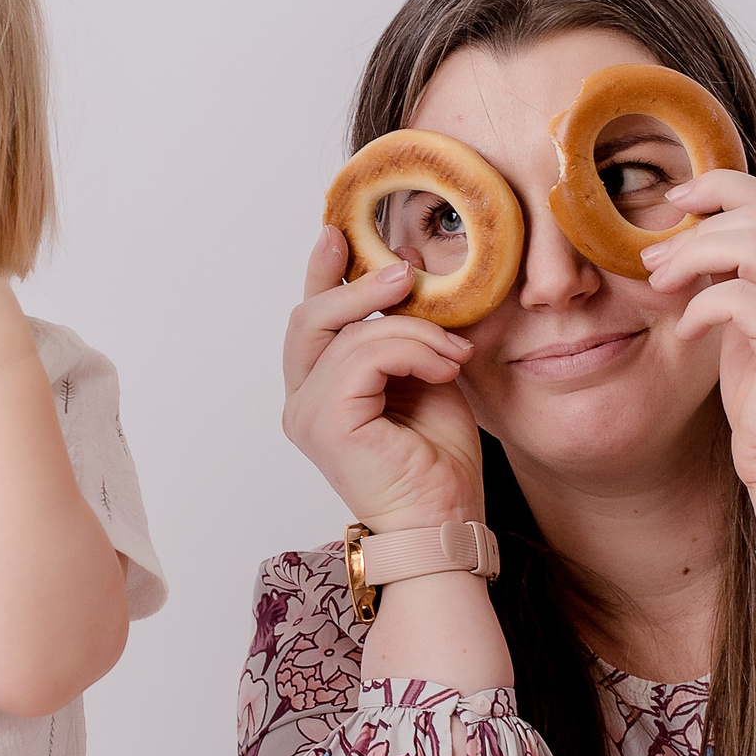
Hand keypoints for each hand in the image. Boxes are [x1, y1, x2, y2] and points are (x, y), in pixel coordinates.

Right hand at [282, 228, 483, 532]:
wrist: (445, 522)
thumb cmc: (437, 464)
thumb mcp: (426, 374)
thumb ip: (407, 330)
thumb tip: (407, 267)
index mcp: (320, 391)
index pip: (313, 321)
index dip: (322, 274)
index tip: (340, 233)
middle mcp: (302, 401)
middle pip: (312, 317)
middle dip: (360, 285)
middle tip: (408, 275)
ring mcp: (307, 412)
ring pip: (351, 333)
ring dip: (414, 332)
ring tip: (454, 353)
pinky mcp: (325, 421)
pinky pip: (365, 355)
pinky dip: (412, 351)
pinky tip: (443, 368)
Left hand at [641, 171, 755, 514]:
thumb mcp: (751, 326)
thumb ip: (737, 279)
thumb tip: (690, 240)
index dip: (724, 187)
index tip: (676, 199)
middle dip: (699, 223)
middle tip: (654, 254)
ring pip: (755, 245)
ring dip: (694, 256)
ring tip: (661, 284)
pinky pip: (741, 298)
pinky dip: (703, 306)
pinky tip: (687, 330)